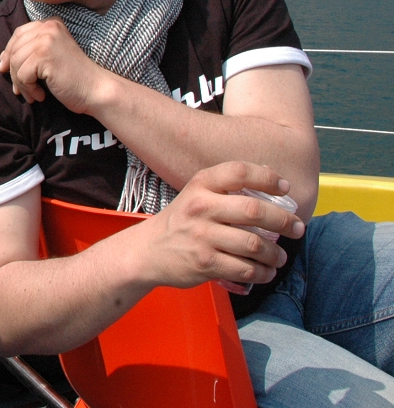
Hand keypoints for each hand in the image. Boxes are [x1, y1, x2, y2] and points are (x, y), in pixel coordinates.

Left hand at [0, 18, 105, 110]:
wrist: (95, 90)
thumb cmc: (73, 77)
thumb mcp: (51, 56)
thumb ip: (31, 51)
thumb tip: (2, 60)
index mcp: (51, 24)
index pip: (19, 33)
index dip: (9, 51)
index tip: (5, 68)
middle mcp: (49, 27)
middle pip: (15, 48)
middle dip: (12, 70)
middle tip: (19, 89)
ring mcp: (47, 40)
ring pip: (16, 63)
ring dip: (21, 84)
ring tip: (33, 94)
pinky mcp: (44, 56)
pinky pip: (22, 75)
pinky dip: (28, 89)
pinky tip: (40, 96)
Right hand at [138, 161, 305, 289]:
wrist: (147, 251)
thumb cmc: (181, 221)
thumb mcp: (197, 195)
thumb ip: (228, 186)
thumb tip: (271, 172)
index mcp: (200, 185)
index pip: (239, 172)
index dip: (267, 178)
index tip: (284, 188)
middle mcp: (201, 207)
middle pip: (254, 210)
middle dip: (285, 221)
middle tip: (298, 228)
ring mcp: (202, 237)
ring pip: (255, 244)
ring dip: (276, 253)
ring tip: (280, 256)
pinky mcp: (205, 263)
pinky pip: (245, 269)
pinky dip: (262, 273)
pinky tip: (266, 272)